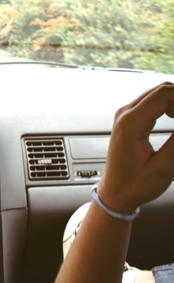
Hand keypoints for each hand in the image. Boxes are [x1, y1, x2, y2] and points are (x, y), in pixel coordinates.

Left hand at [98, 82, 173, 213]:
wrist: (114, 193)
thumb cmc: (134, 185)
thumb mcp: (164, 168)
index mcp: (130, 124)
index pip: (165, 94)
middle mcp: (125, 114)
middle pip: (163, 90)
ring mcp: (125, 115)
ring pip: (159, 94)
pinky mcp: (129, 120)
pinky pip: (154, 103)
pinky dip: (171, 107)